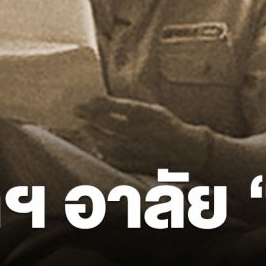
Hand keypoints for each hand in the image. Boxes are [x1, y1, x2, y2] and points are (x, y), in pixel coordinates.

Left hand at [74, 95, 210, 174]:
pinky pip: (116, 160)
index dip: (99, 103)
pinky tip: (97, 146)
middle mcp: (145, 132)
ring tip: (85, 127)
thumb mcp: (153, 110)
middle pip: (110, 124)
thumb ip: (130, 107)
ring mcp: (142, 150)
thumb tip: (101, 102)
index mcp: (149, 115)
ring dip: (94, 134)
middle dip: (90, 116)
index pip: (118, 106)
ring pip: (110, 143)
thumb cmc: (167, 126)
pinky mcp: (139, 165)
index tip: (86, 100)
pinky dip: (104, 153)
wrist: (187, 151)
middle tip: (77, 111)